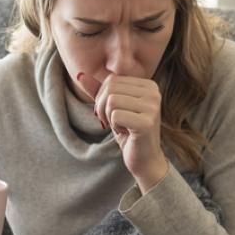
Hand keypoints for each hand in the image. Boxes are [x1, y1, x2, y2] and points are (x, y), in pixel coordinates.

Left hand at [77, 72, 167, 189]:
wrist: (144, 159)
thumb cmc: (128, 132)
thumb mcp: (112, 108)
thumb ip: (98, 91)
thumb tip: (80, 75)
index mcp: (148, 85)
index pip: (111, 80)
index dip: (102, 98)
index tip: (113, 113)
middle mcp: (154, 93)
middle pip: (110, 89)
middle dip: (103, 107)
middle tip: (113, 122)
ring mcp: (152, 107)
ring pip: (111, 101)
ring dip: (109, 118)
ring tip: (122, 127)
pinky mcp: (147, 122)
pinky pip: (115, 116)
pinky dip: (114, 126)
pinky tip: (127, 133)